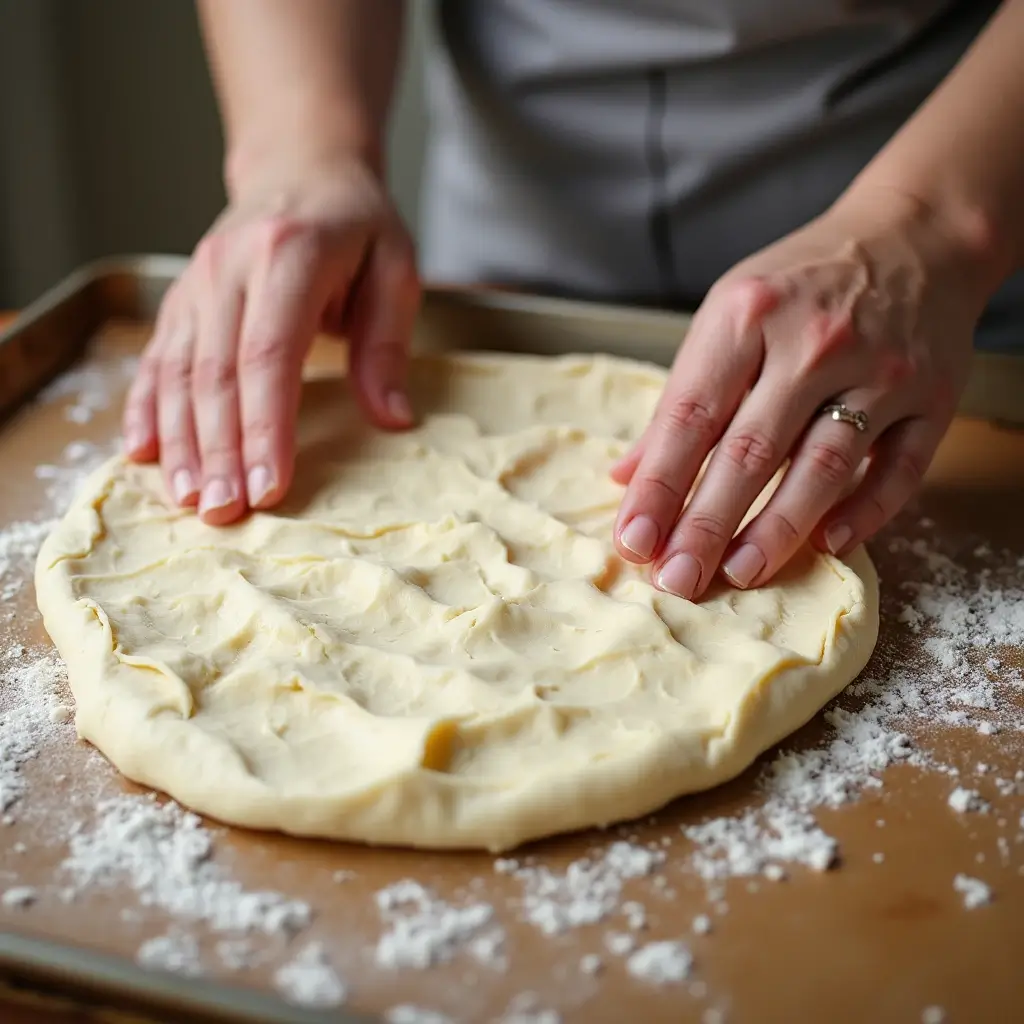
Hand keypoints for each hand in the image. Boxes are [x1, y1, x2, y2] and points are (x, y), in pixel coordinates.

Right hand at [122, 153, 419, 524]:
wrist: (301, 167)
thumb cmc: (357, 223)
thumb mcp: (395, 269)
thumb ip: (387, 343)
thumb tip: (393, 418)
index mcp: (289, 256)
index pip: (269, 355)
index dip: (266, 426)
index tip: (269, 486)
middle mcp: (230, 268)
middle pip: (217, 373)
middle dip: (219, 449)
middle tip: (224, 512)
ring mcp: (197, 282)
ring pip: (180, 371)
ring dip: (181, 440)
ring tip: (188, 500)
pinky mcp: (182, 298)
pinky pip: (157, 357)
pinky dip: (147, 407)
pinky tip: (144, 453)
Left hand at [611, 190, 988, 598]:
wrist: (916, 235)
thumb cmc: (803, 284)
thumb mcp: (729, 315)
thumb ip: (683, 397)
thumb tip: (627, 476)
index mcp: (747, 315)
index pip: (690, 416)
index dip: (659, 485)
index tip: (633, 541)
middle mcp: (813, 343)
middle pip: (750, 451)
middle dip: (706, 524)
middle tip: (677, 580)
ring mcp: (881, 371)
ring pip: (822, 467)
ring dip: (777, 529)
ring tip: (737, 574)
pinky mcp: (934, 397)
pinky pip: (901, 470)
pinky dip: (865, 512)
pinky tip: (827, 545)